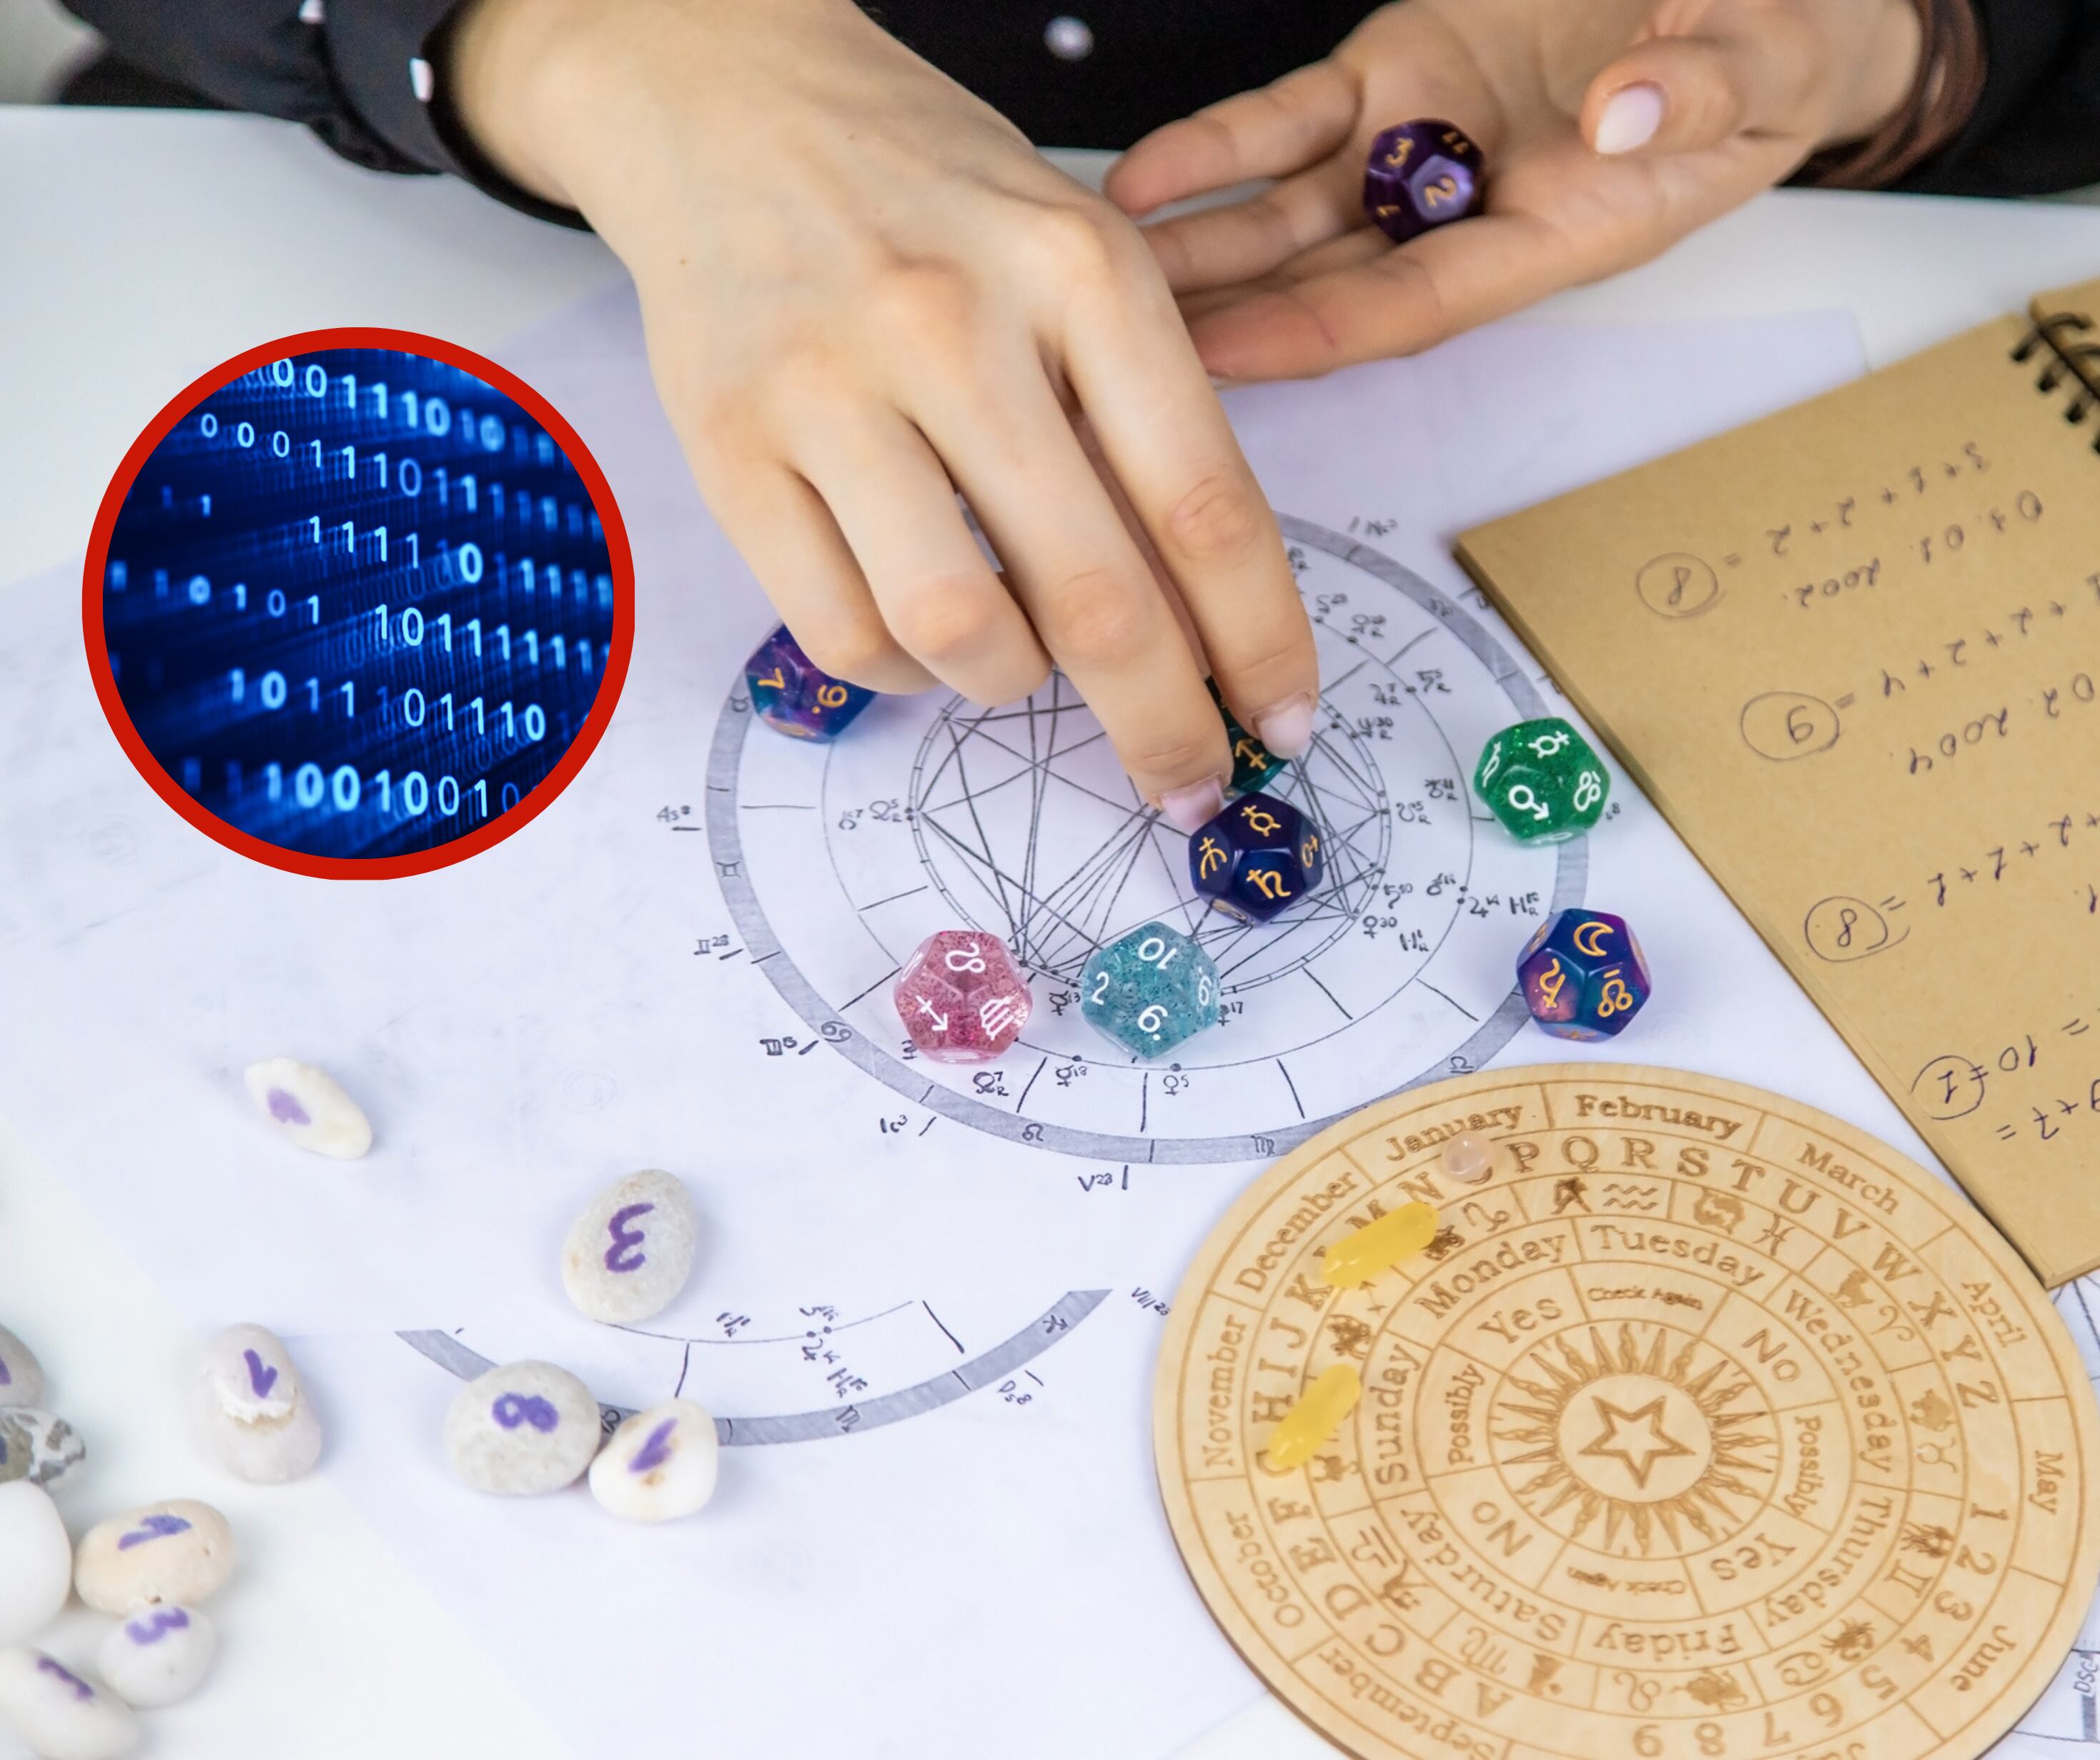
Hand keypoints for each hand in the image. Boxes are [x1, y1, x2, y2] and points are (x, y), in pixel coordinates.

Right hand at [447, 0, 1318, 826]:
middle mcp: (955, 326)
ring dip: (1011, 685)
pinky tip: (920, 633)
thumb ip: (1141, 421)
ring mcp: (830, 389)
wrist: (731, 105)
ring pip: (958, 630)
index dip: (1261, 642)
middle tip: (1186, 780)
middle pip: (1095, 596)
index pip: (1205, 503)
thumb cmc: (933, 202)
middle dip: (1162, 722)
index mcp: (1080, 271)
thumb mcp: (1073, 259)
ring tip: (1017, 656)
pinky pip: (842, 633)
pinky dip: (903, 671)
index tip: (1285, 726)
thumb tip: (1206, 627)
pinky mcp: (731, 448)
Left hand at [1105, 0, 1922, 379]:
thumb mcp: (1770, 58)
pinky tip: (1144, 176)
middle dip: (1220, 319)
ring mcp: (1419, 147)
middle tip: (1111, 355)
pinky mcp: (1390, 78)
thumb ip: (1710, 84)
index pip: (1415, 305)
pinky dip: (1218, 146)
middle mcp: (1467, 211)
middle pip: (1323, 284)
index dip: (1317, 333)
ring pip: (1284, 217)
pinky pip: (1287, 122)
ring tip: (1092, 282)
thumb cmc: (1769, 49)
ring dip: (1194, 252)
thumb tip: (1628, 112)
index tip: (1224, 361)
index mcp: (1554, 238)